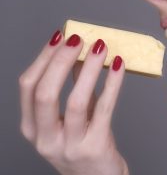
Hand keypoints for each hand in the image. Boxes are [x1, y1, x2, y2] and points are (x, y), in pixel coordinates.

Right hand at [19, 30, 128, 174]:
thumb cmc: (82, 145)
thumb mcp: (70, 118)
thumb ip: (72, 88)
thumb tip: (78, 56)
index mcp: (33, 128)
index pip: (29, 86)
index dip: (43, 59)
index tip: (58, 37)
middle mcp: (45, 139)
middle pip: (46, 92)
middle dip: (60, 60)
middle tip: (78, 38)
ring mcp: (69, 146)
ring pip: (75, 101)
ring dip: (88, 69)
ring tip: (100, 47)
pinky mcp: (95, 147)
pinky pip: (104, 109)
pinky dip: (111, 84)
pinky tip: (118, 66)